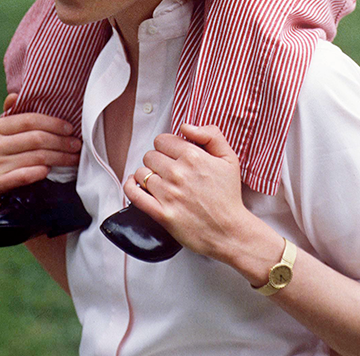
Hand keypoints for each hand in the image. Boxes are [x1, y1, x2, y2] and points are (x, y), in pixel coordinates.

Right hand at [0, 94, 81, 197]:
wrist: (7, 193)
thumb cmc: (16, 157)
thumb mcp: (15, 135)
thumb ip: (16, 115)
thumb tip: (14, 95)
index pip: (29, 120)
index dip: (53, 123)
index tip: (70, 128)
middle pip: (36, 138)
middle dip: (61, 141)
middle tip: (77, 145)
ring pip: (36, 156)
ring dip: (59, 158)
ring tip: (73, 158)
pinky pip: (23, 175)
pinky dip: (38, 172)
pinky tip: (49, 170)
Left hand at [123, 123, 250, 261]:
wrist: (229, 232)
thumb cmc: (228, 196)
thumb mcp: (229, 158)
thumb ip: (211, 134)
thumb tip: (186, 126)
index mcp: (193, 156)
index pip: (162, 140)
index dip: (167, 146)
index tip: (172, 154)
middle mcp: (178, 173)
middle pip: (150, 155)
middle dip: (157, 160)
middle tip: (167, 169)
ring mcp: (168, 193)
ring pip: (141, 173)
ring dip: (147, 175)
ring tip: (158, 181)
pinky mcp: (161, 213)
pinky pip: (134, 194)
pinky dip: (130, 186)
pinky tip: (135, 184)